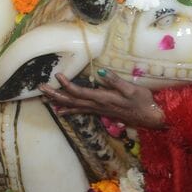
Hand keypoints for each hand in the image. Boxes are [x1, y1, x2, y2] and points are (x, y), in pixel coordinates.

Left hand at [41, 71, 166, 129]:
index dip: (67, 85)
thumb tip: (100, 72)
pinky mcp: (101, 111)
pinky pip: (81, 110)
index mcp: (103, 99)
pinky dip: (69, 110)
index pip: (81, 92)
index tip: (57, 75)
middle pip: (72, 101)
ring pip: (74, 106)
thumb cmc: (144, 102)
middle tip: (40, 87)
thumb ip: (116, 81)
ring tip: (44, 97)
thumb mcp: (132, 89)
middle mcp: (98, 106)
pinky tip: (60, 111)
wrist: (151, 118)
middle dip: (55, 94)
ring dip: (59, 101)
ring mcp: (98, 110)